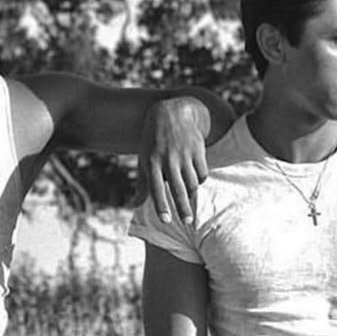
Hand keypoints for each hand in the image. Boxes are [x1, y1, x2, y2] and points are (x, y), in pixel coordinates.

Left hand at [136, 96, 210, 222]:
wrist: (173, 113)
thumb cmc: (154, 141)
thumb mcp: (144, 159)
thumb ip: (142, 184)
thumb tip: (134, 205)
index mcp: (152, 161)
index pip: (156, 188)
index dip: (161, 205)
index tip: (166, 220)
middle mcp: (168, 158)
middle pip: (177, 188)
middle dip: (183, 207)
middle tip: (187, 222)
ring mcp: (184, 154)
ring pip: (192, 182)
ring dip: (191, 194)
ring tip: (189, 201)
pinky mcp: (198, 149)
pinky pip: (202, 173)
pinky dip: (200, 180)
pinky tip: (195, 181)